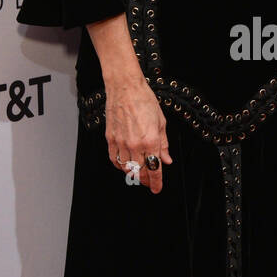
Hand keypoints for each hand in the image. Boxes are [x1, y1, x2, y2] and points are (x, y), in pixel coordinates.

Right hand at [105, 78, 171, 192]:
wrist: (125, 88)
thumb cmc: (144, 100)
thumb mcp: (161, 122)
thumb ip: (164, 144)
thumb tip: (166, 159)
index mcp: (151, 140)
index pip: (154, 169)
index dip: (156, 183)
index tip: (157, 189)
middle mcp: (135, 144)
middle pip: (139, 172)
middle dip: (145, 180)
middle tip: (148, 182)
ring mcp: (120, 142)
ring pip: (126, 168)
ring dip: (133, 174)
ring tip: (138, 174)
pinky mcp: (110, 138)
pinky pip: (113, 159)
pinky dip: (119, 166)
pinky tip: (125, 165)